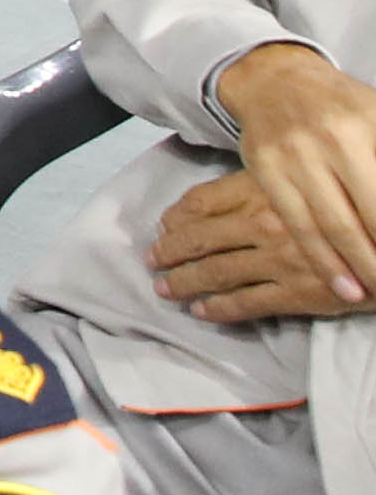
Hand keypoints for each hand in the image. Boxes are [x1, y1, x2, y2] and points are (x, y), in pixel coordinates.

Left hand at [152, 169, 374, 324]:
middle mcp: (265, 223)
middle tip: (151, 261)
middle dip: (169, 253)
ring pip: (215, 272)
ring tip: (165, 288)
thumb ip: (256, 189)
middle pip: (199, 239)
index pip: (200, 202)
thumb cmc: (343, 208)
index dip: (175, 217)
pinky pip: (246, 303)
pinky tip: (201, 311)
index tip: (163, 228)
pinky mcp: (297, 293)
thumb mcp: (298, 183)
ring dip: (184, 283)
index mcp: (263, 190)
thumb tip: (207, 205)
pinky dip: (218, 309)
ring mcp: (279, 260)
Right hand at [218, 38, 375, 309]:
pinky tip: (346, 287)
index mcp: (371, 124)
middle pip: (373, 214)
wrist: (277, 81)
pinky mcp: (266, 169)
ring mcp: (296, 154)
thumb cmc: (345, 108)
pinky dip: (325, 262)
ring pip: (336, 226)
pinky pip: (300, 226)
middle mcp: (335, 138)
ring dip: (365, 268)